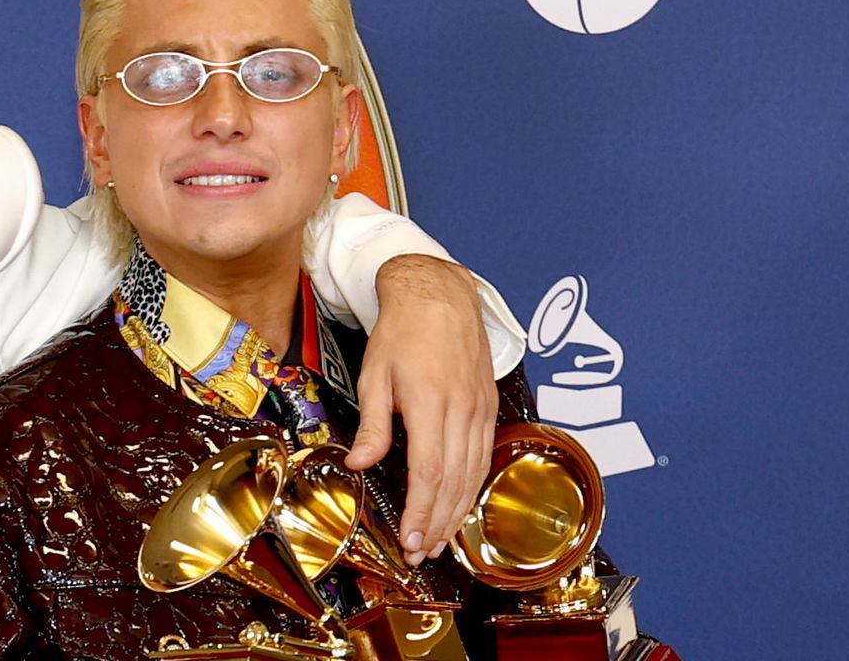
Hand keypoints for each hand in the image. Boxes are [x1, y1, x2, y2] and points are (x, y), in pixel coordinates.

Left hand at [345, 254, 496, 567]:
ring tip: (437, 540)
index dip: (421, 512)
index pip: (429, 472)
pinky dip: (472, 487)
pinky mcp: (488, 407)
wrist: (439, 295)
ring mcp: (481, 409)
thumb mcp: (374, 376)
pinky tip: (460, 505)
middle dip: (438, 524)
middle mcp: (463, 410)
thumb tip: (360, 465)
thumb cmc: (401, 332)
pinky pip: (484, 456)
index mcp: (431, 402)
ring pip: (474, 474)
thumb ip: (372, 425)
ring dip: (457, 512)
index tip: (409, 540)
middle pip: (455, 481)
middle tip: (420, 553)